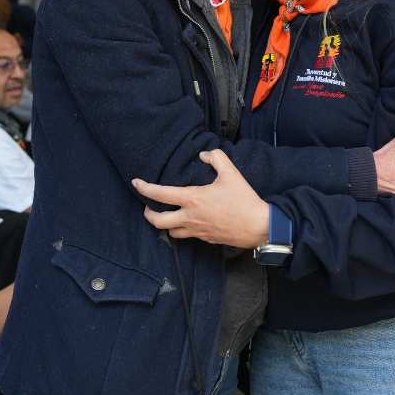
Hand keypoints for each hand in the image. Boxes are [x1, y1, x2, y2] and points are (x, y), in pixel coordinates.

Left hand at [133, 150, 267, 247]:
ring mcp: (197, 231)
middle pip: (157, 221)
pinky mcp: (206, 239)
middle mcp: (190, 217)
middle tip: (147, 206)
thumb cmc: (244, 200)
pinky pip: (188, 236)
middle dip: (148, 214)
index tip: (136, 183)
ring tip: (167, 215)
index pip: (160, 194)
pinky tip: (188, 222)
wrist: (259, 226)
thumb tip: (204, 155)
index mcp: (192, 199)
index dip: (144, 188)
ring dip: (165, 224)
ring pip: (171, 232)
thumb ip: (216, 158)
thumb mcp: (231, 173)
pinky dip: (182, 230)